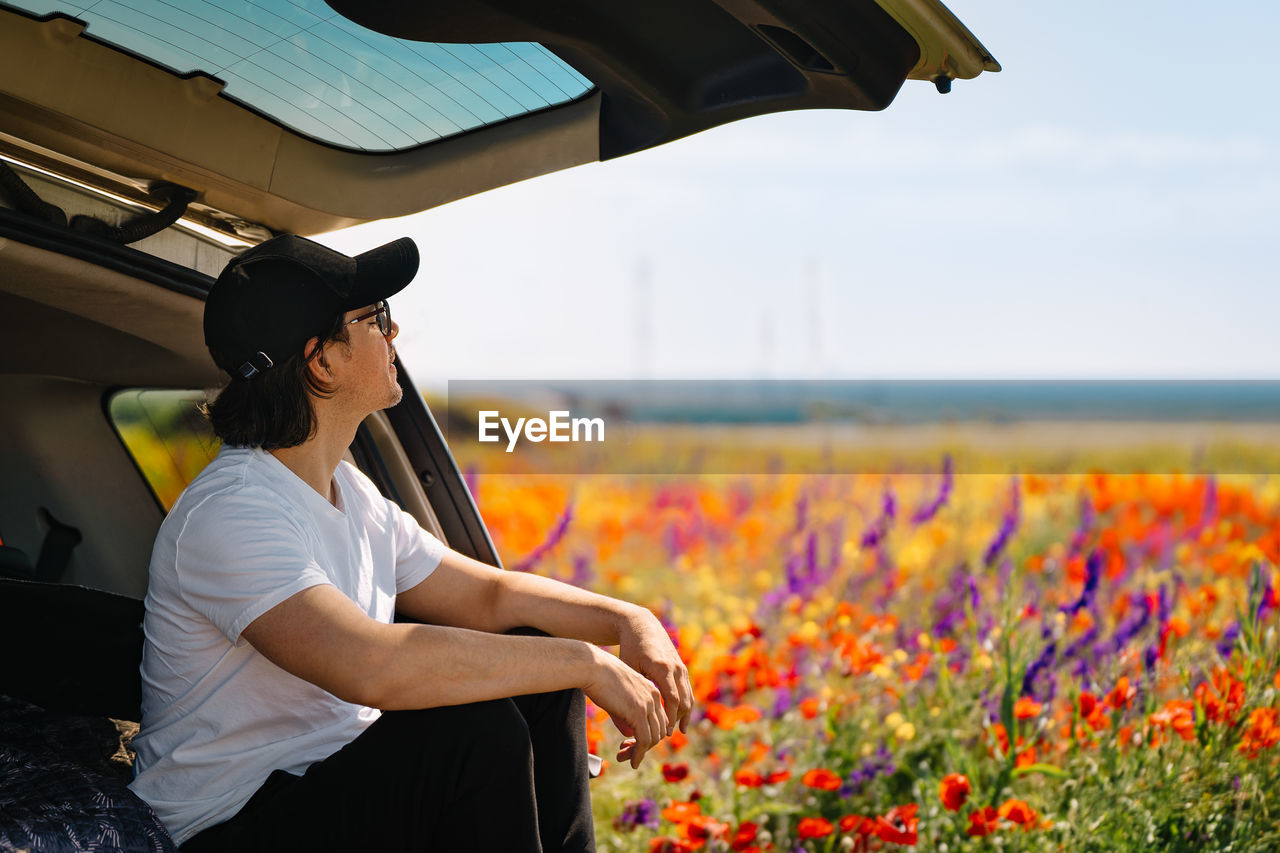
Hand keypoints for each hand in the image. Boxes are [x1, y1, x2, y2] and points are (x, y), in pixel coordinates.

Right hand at [583, 646, 669, 768]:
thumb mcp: (618, 697)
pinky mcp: (638, 712)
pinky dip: (639, 754)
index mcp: (651, 690)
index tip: (632, 744)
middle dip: (645, 746)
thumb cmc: (599, 678)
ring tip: (628, 760)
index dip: (648, 734)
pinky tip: (633, 762)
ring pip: (653, 737)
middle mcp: (654, 697)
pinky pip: (644, 740)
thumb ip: (626, 714)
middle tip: (629, 755)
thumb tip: (629, 733)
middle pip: (658, 730)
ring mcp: (648, 704)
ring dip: (641, 752)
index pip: (658, 719)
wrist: (592, 667)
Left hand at [617, 606, 693, 736]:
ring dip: (683, 714)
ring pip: (688, 696)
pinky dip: (684, 704)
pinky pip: (687, 689)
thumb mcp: (627, 669)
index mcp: (661, 667)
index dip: (670, 718)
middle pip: (684, 700)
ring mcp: (680, 666)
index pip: (672, 699)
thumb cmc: (629, 648)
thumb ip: (629, 695)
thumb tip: (626, 729)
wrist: (641, 625)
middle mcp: (675, 667)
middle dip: (677, 720)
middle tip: (666, 735)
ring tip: (674, 730)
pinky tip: (678, 717)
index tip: (664, 734)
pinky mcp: (681, 666)